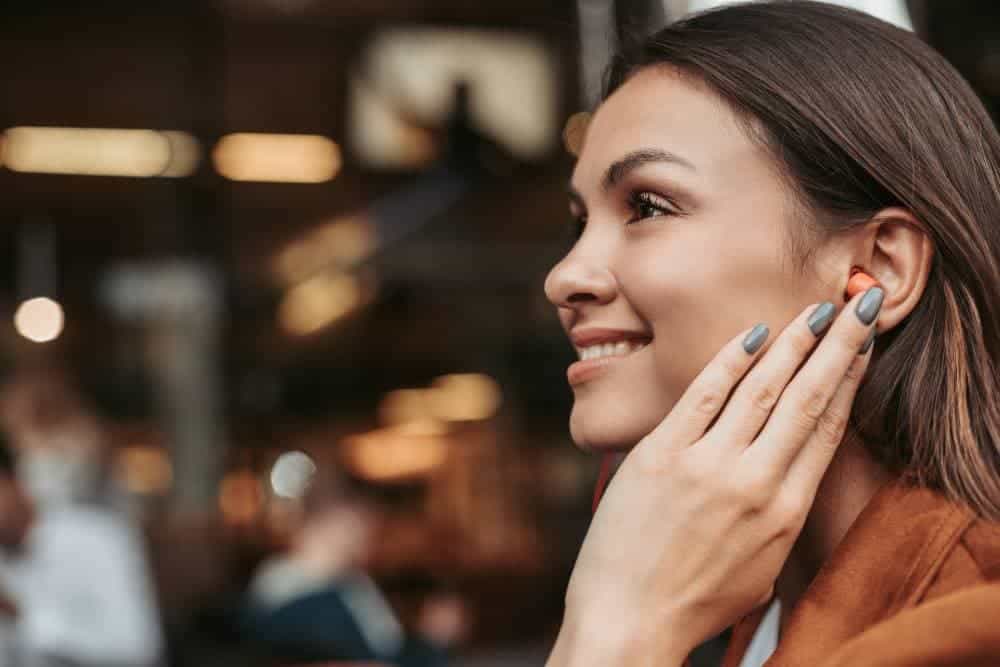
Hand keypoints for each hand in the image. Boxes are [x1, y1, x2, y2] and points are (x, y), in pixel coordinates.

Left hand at [549, 287, 882, 666]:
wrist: (629, 621)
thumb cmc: (694, 599)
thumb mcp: (761, 565)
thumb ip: (779, 513)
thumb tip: (787, 465)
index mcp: (784, 512)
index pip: (825, 429)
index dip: (848, 381)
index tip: (862, 347)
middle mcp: (753, 483)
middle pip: (806, 399)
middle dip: (838, 347)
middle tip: (859, 305)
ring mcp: (706, 466)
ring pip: (760, 389)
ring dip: (792, 344)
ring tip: (815, 311)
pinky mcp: (661, 455)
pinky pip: (702, 394)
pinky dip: (729, 361)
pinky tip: (752, 334)